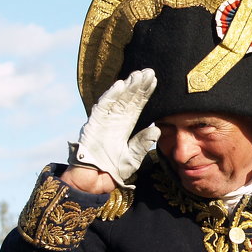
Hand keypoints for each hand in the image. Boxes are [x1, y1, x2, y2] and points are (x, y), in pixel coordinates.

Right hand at [69, 69, 159, 188]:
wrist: (96, 179)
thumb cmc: (114, 169)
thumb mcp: (134, 157)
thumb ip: (143, 143)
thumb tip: (157, 129)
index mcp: (126, 126)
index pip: (138, 106)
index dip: (145, 94)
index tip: (155, 81)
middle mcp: (116, 120)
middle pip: (129, 99)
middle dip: (139, 86)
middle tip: (149, 72)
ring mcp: (105, 120)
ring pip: (117, 100)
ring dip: (127, 87)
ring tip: (137, 75)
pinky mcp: (94, 123)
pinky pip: (103, 107)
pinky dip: (111, 96)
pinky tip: (120, 85)